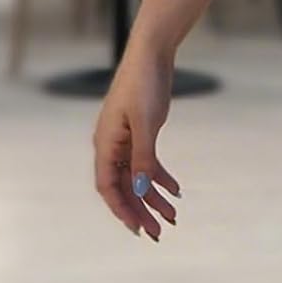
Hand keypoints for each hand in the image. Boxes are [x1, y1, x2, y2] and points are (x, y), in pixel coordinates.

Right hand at [93, 42, 180, 240]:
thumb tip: (139, 190)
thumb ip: (142, 157)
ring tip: (173, 216)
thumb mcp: (146, 122)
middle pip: (124, 186)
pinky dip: (160, 176)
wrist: (152, 51)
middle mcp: (112, 145)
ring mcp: (127, 139)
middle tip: (160, 231)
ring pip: (138, 176)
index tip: (137, 229)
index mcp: (105, 143)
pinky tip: (175, 189)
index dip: (121, 209)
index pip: (108, 187)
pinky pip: (148, 161)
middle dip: (141, 209)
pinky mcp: (141, 131)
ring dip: (153, 196)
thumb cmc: (144, 82)